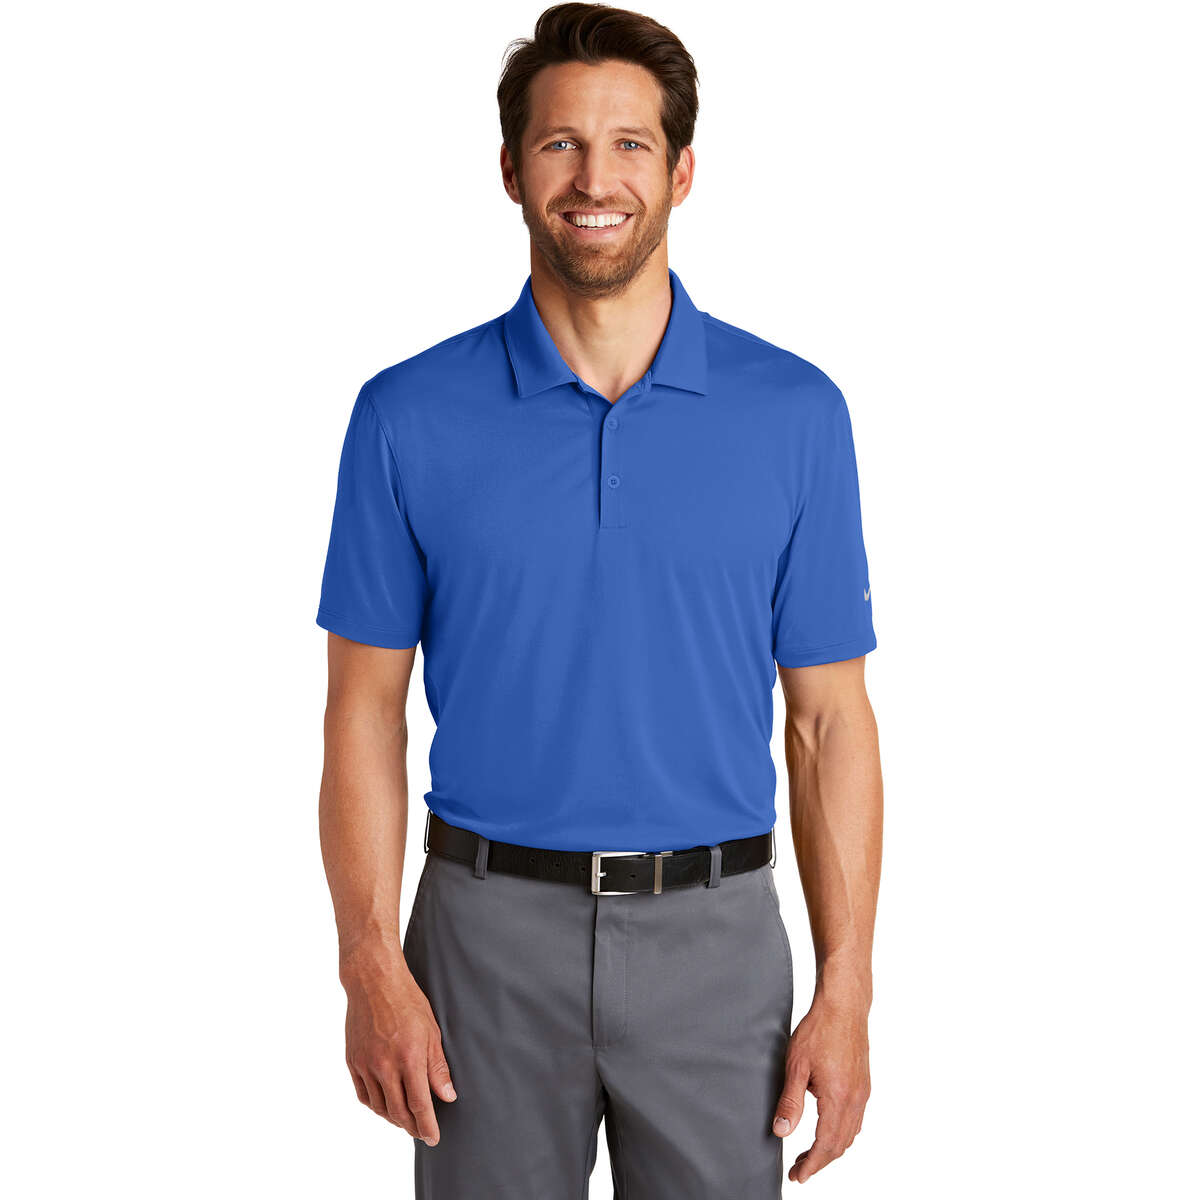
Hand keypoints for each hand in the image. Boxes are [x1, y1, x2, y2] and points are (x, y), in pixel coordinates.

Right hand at [340, 941, 456, 1143]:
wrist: (373, 982)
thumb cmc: (408, 1001)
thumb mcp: (432, 1031)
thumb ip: (438, 1067)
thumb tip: (447, 1097)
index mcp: (409, 1058)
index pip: (420, 1105)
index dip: (428, 1126)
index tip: (434, 1138)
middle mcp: (385, 1066)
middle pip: (398, 1112)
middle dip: (412, 1127)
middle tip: (422, 1133)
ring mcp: (366, 1065)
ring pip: (380, 1107)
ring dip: (394, 1119)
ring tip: (406, 1120)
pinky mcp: (352, 1061)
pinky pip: (364, 1095)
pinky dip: (376, 1106)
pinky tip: (385, 1105)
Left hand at [772, 997, 869, 1183]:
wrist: (844, 1006)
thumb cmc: (819, 1029)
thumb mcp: (796, 1065)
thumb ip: (790, 1101)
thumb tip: (781, 1131)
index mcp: (838, 1098)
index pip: (826, 1145)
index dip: (811, 1165)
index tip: (797, 1176)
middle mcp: (855, 1100)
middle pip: (840, 1145)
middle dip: (819, 1161)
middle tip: (799, 1169)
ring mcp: (862, 1092)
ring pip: (850, 1134)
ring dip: (831, 1148)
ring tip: (809, 1153)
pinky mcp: (863, 1084)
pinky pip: (856, 1120)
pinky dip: (842, 1133)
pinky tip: (827, 1129)